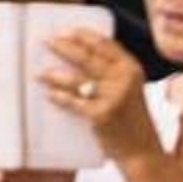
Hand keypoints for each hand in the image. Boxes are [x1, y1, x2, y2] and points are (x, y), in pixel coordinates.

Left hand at [43, 28, 159, 165]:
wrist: (142, 151)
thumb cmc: (131, 119)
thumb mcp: (129, 89)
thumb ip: (111, 72)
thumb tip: (76, 54)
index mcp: (131, 68)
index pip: (105, 44)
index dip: (83, 35)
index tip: (64, 30)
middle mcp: (124, 79)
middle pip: (87, 57)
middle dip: (63, 47)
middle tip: (45, 42)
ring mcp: (113, 97)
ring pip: (77, 79)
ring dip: (55, 74)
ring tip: (40, 73)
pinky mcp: (101, 115)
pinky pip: (74, 102)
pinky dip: (60, 97)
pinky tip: (50, 94)